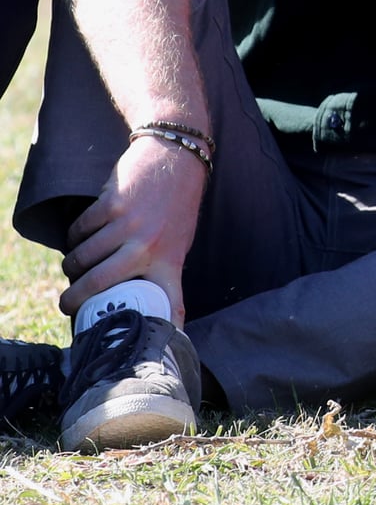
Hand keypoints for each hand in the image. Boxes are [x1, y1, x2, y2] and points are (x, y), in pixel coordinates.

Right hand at [58, 133, 206, 321]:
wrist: (176, 158)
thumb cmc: (176, 208)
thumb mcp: (179, 242)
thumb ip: (162, 271)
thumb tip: (155, 309)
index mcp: (171, 259)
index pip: (168, 299)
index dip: (160, 324)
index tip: (144, 346)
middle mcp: (149, 245)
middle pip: (97, 285)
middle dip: (74, 300)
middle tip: (68, 304)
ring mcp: (128, 225)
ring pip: (81, 257)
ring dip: (72, 264)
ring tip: (75, 265)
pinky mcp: (109, 204)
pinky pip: (78, 231)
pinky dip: (74, 236)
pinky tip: (82, 235)